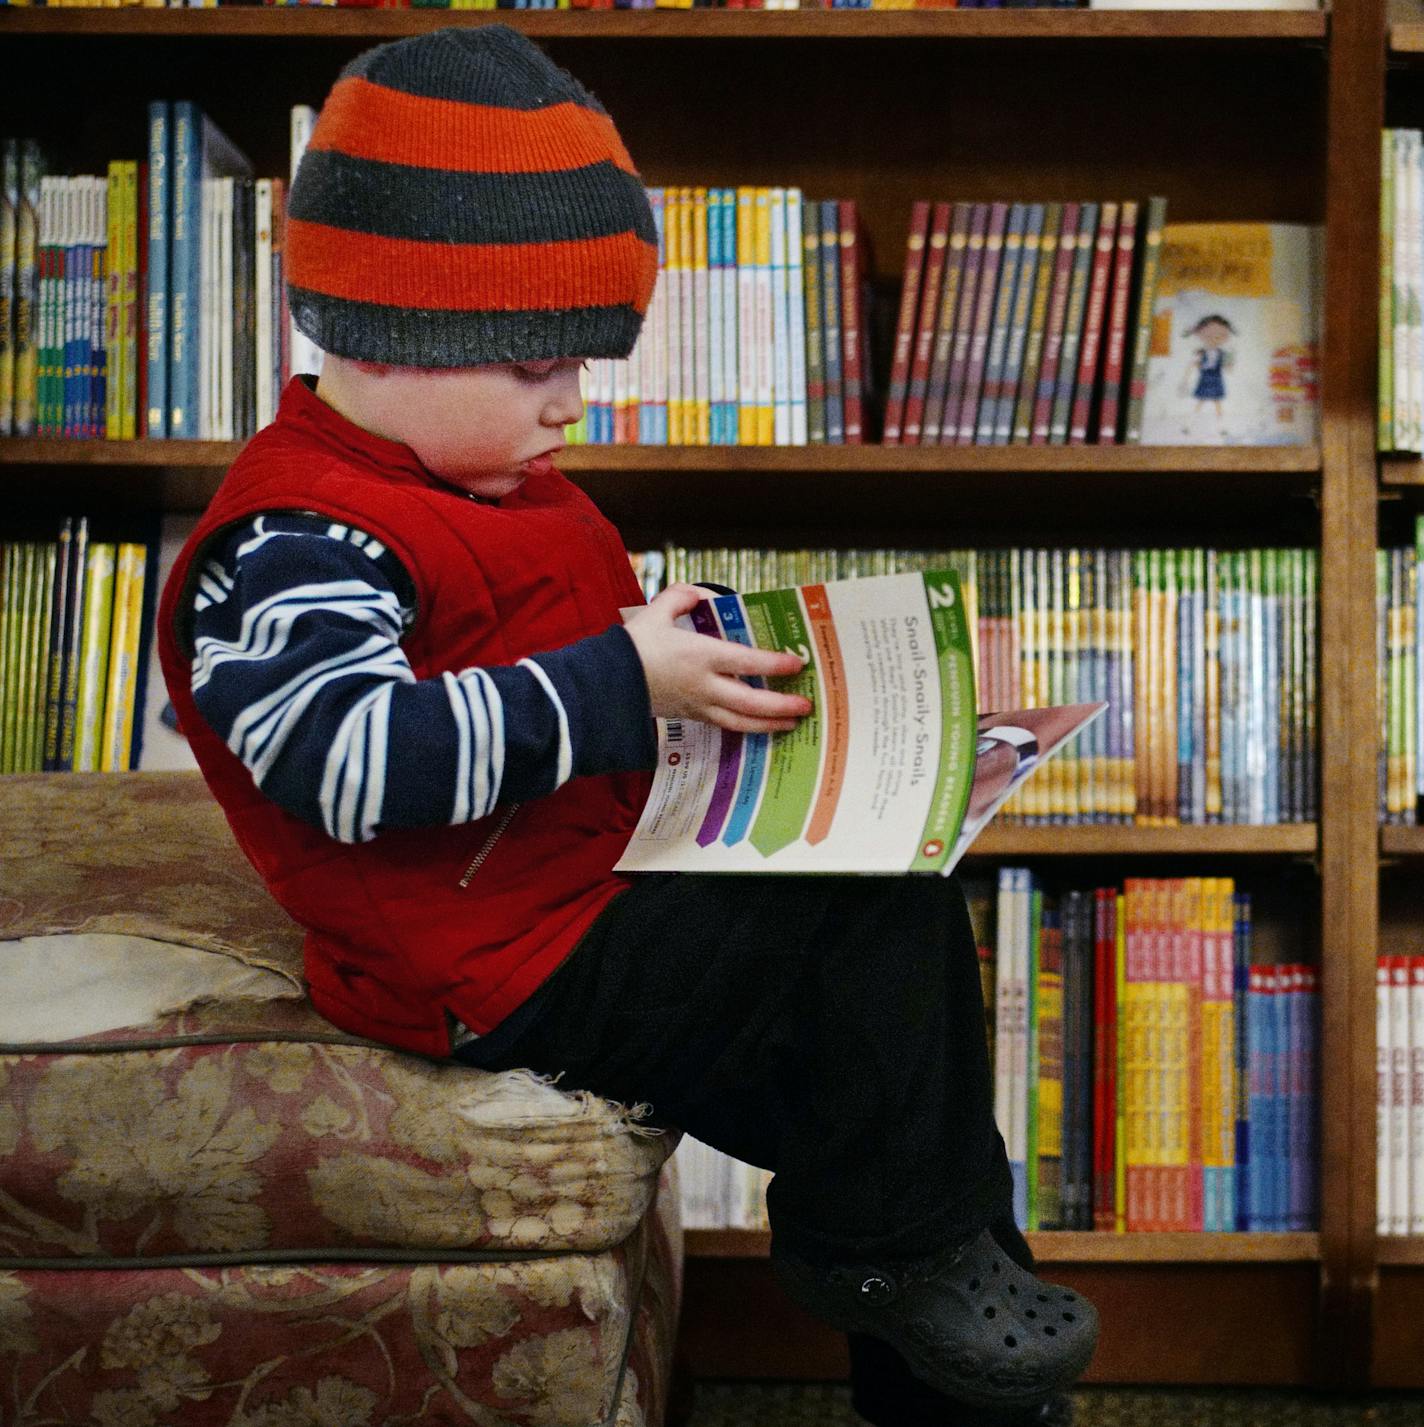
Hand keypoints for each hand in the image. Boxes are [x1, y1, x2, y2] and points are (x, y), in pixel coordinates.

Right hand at [624, 584, 813, 733]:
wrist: (604, 685)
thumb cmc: (631, 648)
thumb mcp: (655, 612)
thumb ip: (680, 598)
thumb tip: (700, 594)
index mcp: (699, 655)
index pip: (747, 662)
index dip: (776, 664)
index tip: (798, 664)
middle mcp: (703, 685)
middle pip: (751, 702)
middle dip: (782, 705)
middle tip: (806, 706)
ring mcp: (697, 705)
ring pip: (741, 722)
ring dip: (770, 724)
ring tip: (791, 723)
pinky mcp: (689, 717)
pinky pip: (725, 726)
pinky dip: (747, 728)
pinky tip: (760, 726)